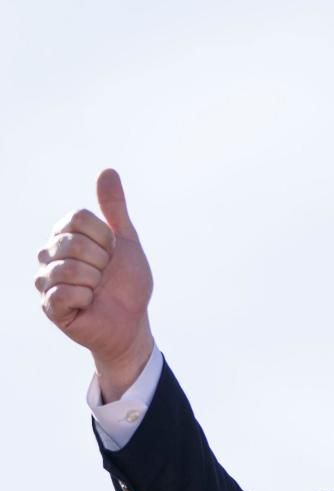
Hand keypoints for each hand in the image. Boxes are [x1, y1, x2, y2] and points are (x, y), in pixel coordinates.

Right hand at [35, 169, 153, 398]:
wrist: (132, 320)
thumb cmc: (127, 282)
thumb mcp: (126, 240)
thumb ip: (114, 208)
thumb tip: (107, 170)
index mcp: (65, 235)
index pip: (78, 218)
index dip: (104, 237)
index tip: (112, 253)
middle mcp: (49, 255)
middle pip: (72, 241)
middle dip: (102, 260)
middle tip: (105, 275)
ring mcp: (45, 281)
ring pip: (69, 268)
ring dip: (95, 281)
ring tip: (97, 290)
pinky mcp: (48, 306)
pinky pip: (64, 293)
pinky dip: (86, 298)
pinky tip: (88, 304)